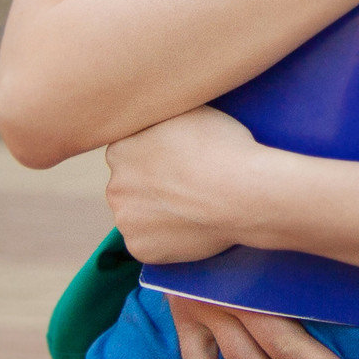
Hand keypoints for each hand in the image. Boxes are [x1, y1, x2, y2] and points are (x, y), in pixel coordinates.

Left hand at [104, 106, 273, 265]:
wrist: (244, 193)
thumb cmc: (225, 147)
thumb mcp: (192, 112)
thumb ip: (162, 116)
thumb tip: (156, 109)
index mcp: (121, 150)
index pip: (130, 153)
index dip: (158, 156)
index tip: (182, 160)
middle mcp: (114, 185)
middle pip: (131, 185)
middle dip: (154, 187)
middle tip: (191, 185)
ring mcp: (126, 220)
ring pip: (140, 216)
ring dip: (159, 213)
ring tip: (197, 207)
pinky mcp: (141, 248)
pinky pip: (152, 243)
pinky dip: (169, 238)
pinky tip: (195, 226)